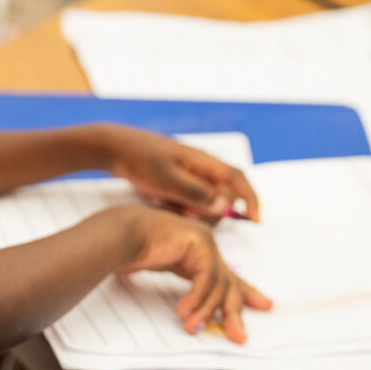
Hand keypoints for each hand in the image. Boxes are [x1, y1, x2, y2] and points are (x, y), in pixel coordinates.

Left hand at [101, 126, 259, 222]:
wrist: (114, 148)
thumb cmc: (140, 160)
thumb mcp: (167, 180)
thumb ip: (197, 194)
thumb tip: (225, 207)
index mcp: (203, 162)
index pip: (238, 179)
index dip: (251, 199)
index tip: (256, 221)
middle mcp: (200, 167)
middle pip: (222, 196)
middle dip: (209, 211)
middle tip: (184, 212)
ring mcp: (188, 175)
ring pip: (204, 201)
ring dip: (191, 210)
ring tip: (166, 204)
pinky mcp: (176, 182)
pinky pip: (187, 201)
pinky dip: (179, 207)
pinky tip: (159, 202)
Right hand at [122, 207, 271, 342]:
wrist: (120, 233)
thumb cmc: (136, 251)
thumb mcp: (170, 271)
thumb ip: (191, 284)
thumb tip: (205, 309)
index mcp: (199, 249)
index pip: (228, 274)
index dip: (246, 291)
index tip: (264, 304)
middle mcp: (206, 242)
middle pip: (228, 282)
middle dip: (233, 311)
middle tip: (238, 335)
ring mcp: (204, 239)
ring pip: (218, 283)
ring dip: (206, 310)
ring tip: (192, 327)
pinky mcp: (198, 240)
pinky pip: (205, 278)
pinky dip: (197, 298)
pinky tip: (184, 310)